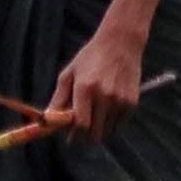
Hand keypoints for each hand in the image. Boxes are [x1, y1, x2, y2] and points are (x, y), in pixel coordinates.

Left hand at [46, 24, 149, 142]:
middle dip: (85, 137)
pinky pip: (119, 125)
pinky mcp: (132, 102)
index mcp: (85, 88)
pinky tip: (106, 111)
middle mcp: (104, 96)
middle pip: (94, 133)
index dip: (74, 136)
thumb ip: (58, 98)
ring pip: (107, 132)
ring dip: (99, 130)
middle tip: (80, 130)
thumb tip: (48, 120)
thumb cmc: (91, 57)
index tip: (70, 138)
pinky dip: (111, 124)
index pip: (80, 125)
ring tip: (94, 118)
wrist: (121, 42)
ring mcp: (119, 100)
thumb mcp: (69, 73)